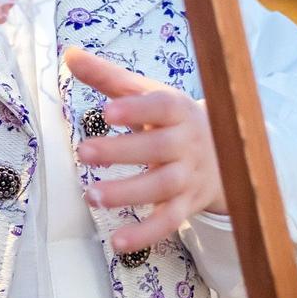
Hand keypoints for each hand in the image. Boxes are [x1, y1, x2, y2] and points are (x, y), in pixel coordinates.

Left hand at [66, 47, 225, 253]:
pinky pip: (169, 223)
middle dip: (121, 152)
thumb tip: (69, 55)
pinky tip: (117, 242)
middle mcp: (187, 143)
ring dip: (127, 193)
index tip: (106, 110)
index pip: (160, 106)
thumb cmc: (172, 119)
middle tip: (83, 153)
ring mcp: (189, 176)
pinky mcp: (188, 206)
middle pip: (158, 147)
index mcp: (177, 109)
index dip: (136, 108)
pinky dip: (145, 234)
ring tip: (91, 195)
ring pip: (162, 187)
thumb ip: (108, 77)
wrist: (227, 154)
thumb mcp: (146, 94)